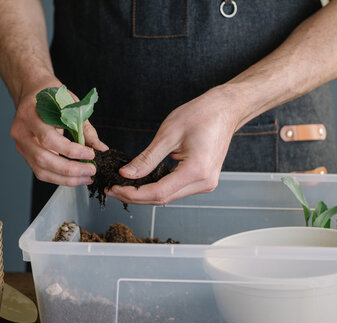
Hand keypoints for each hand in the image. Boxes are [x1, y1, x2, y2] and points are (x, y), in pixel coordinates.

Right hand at [10, 78, 108, 185]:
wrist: (33, 91)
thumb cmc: (52, 95)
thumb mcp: (71, 104)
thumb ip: (85, 128)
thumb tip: (101, 148)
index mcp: (30, 114)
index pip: (49, 138)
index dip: (71, 150)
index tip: (91, 154)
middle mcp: (21, 131)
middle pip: (43, 158)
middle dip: (70, 169)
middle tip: (91, 170)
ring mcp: (21, 144)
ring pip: (41, 169)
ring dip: (65, 178)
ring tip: (85, 177)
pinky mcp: (25, 153)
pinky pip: (40, 171)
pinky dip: (59, 177)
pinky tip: (74, 177)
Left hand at [107, 88, 240, 204]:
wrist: (225, 109)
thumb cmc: (201, 114)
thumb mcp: (168, 134)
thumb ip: (146, 158)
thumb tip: (125, 174)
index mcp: (196, 171)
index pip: (158, 193)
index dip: (133, 194)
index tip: (113, 189)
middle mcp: (203, 183)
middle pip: (162, 199)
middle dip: (134, 196)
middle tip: (111, 189)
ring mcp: (205, 184)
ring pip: (168, 197)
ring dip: (144, 194)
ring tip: (121, 186)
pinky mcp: (202, 180)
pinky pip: (175, 189)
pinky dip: (156, 188)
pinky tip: (140, 183)